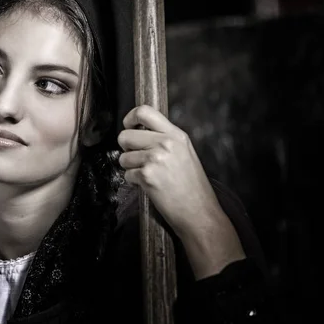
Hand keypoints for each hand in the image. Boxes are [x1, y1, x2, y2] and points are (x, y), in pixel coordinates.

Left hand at [117, 105, 224, 237]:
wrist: (200, 212)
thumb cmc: (192, 186)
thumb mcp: (184, 152)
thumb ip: (165, 139)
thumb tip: (140, 131)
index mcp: (176, 135)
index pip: (144, 111)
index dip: (130, 118)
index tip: (129, 126)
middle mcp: (166, 143)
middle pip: (125, 135)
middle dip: (126, 148)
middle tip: (136, 157)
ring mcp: (156, 159)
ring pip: (123, 157)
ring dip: (130, 168)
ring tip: (148, 175)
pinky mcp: (147, 176)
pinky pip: (127, 174)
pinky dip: (134, 182)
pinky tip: (149, 186)